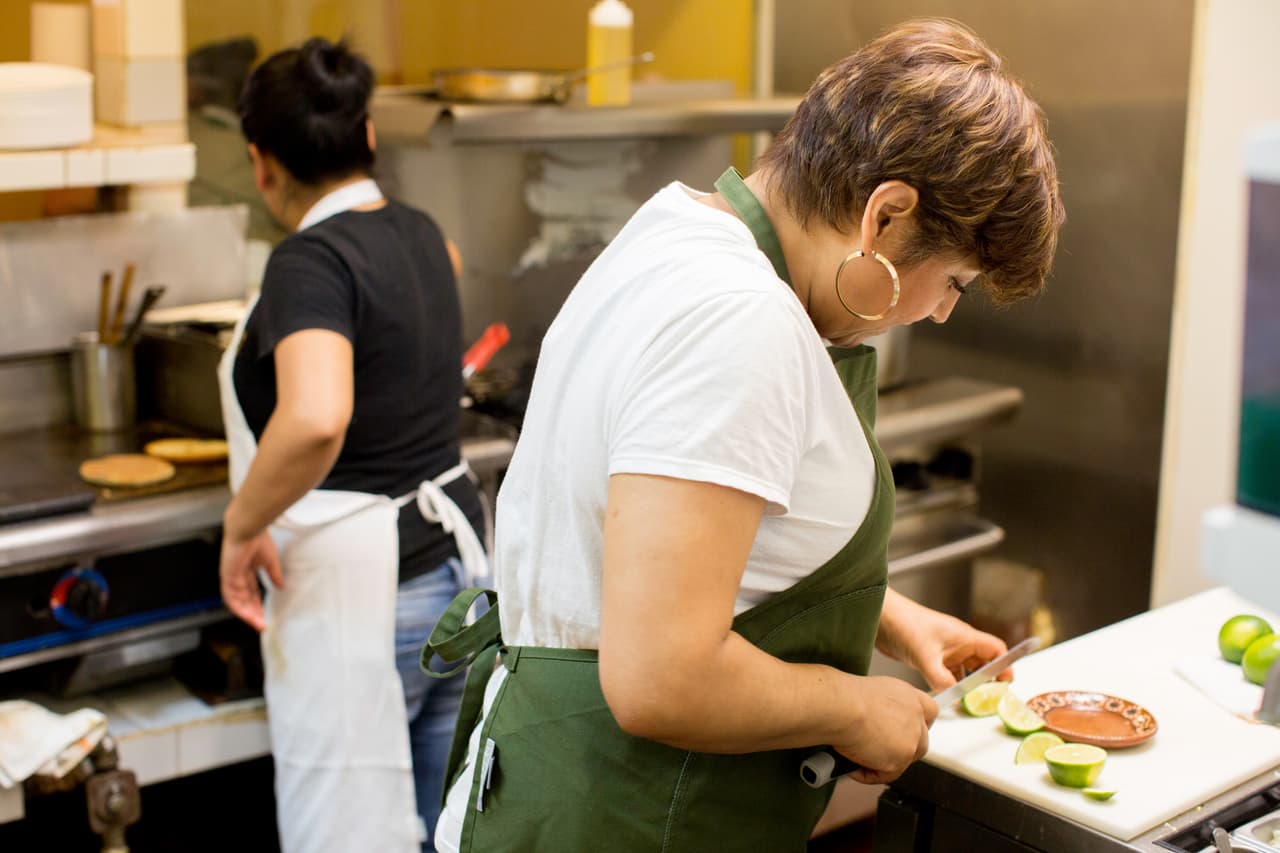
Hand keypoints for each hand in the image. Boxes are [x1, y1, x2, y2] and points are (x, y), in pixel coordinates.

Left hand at [219, 527, 282, 631]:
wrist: (247, 528)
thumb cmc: (257, 538)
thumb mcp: (270, 560)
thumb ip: (274, 574)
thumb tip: (281, 586)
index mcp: (246, 570)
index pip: (251, 593)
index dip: (257, 604)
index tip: (265, 615)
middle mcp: (236, 576)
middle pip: (244, 600)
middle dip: (253, 613)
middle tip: (262, 624)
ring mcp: (230, 577)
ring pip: (237, 602)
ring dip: (247, 614)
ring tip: (258, 623)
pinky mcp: (227, 577)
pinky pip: (231, 597)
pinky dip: (239, 607)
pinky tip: (247, 615)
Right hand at [832, 675, 936, 784]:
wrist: (842, 707)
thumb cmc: (843, 697)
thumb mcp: (867, 694)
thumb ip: (881, 709)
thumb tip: (871, 724)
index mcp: (907, 695)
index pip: (929, 711)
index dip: (917, 724)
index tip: (906, 731)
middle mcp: (915, 715)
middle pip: (920, 741)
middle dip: (901, 750)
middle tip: (876, 751)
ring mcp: (912, 738)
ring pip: (904, 760)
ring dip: (883, 763)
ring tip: (856, 757)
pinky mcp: (902, 758)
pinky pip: (886, 775)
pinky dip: (867, 773)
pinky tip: (851, 764)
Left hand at [876, 590, 1008, 692]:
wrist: (881, 617)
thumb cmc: (905, 624)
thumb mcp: (926, 657)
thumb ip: (942, 679)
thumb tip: (955, 696)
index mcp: (965, 637)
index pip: (995, 650)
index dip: (1004, 666)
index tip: (1005, 684)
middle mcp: (958, 643)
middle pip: (982, 663)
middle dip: (986, 680)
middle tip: (987, 699)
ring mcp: (944, 650)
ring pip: (964, 670)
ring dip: (966, 684)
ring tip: (967, 702)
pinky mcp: (931, 656)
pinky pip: (947, 673)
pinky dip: (949, 684)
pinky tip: (946, 695)